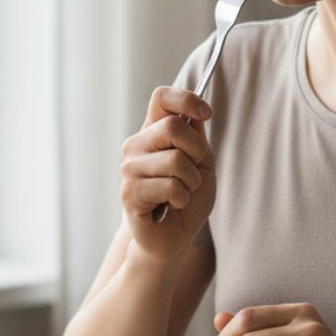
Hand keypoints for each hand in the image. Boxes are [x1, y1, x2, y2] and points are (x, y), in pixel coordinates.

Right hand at [119, 86, 216, 262]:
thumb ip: (197, 137)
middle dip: (197, 151)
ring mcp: (129, 168)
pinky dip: (182, 198)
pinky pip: (170, 186)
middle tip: (194, 172)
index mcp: (153, 131)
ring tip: (182, 193)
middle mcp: (136, 145)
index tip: (206, 114)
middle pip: (172, 126)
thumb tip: (195, 113)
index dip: (187, 99)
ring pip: (175, 160)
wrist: (173, 237)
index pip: (162, 98)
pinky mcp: (129, 193)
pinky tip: (171, 206)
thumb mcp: (202, 163)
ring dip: (191, 182)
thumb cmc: (187, 198)